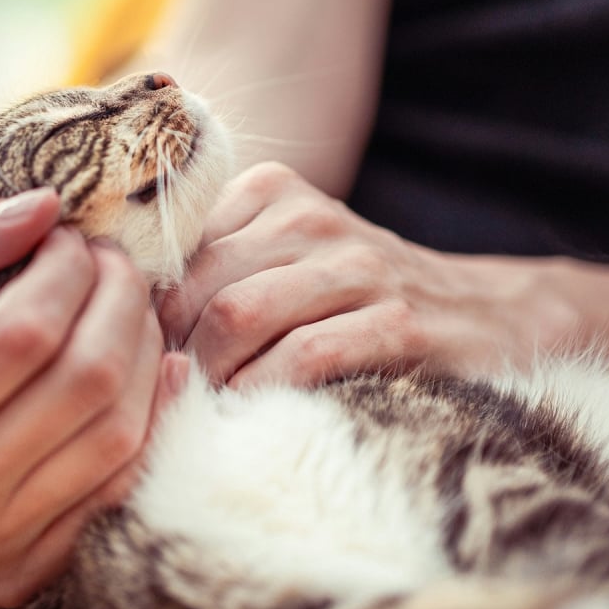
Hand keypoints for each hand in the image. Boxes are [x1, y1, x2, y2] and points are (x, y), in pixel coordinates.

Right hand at [0, 188, 187, 607]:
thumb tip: (45, 205)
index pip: (25, 333)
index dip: (67, 271)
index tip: (69, 238)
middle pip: (87, 381)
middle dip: (121, 299)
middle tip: (114, 264)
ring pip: (120, 434)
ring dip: (148, 353)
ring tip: (130, 309)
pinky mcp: (29, 571)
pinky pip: (124, 487)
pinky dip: (155, 418)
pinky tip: (157, 369)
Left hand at [158, 163, 578, 385]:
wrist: (484, 315)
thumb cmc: (356, 297)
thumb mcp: (284, 257)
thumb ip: (212, 267)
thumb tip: (125, 316)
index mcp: (270, 192)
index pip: (171, 248)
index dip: (144, 310)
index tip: (142, 354)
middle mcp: (310, 218)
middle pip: (197, 287)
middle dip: (169, 350)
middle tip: (166, 395)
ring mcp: (357, 267)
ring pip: (238, 316)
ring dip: (208, 376)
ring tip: (203, 407)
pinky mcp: (397, 323)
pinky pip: (301, 358)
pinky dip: (260, 394)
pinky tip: (250, 416)